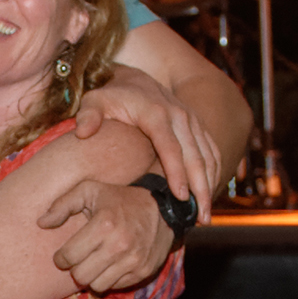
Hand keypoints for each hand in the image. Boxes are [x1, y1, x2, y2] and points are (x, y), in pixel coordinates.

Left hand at [36, 181, 172, 293]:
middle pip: (81, 276)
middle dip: (75, 269)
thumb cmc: (120, 199)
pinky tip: (111, 264)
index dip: (61, 258)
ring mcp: (133, 261)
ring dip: (92, 276)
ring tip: (94, 263)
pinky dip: (109, 278)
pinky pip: (115, 286)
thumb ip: (63, 204)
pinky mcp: (143, 272)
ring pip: (97, 286)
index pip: (70, 257)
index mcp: (104, 224)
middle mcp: (120, 245)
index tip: (64, 254)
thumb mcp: (90, 191)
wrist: (163, 209)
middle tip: (80, 259)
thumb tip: (41, 223)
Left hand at [74, 65, 220, 220]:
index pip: (170, 147)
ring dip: (210, 185)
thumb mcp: (93, 101)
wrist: (134, 79)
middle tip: (201, 219)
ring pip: (208, 155)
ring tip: (206, 216)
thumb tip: (83, 131)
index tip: (180, 197)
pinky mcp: (198, 126)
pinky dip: (214, 174)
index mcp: (156, 113)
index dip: (176, 172)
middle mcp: (180, 116)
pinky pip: (212, 151)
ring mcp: (192, 121)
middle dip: (200, 188)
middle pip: (195, 156)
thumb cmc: (110, 96)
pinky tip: (208, 196)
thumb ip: (87, 115)